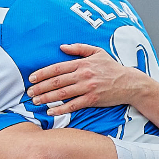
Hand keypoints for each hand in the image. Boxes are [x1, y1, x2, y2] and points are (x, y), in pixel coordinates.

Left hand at [26, 44, 149, 114]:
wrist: (129, 83)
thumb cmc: (112, 67)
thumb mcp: (97, 52)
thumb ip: (79, 48)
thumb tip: (62, 47)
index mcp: (82, 63)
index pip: (57, 68)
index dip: (43, 73)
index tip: (32, 78)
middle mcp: (83, 75)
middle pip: (57, 82)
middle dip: (40, 87)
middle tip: (29, 93)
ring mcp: (88, 88)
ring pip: (62, 94)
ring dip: (47, 98)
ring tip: (36, 102)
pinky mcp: (92, 100)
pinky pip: (73, 106)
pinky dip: (61, 109)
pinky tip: (51, 111)